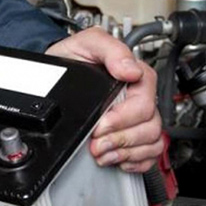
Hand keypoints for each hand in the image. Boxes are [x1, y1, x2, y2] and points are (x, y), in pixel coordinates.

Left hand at [45, 27, 162, 172]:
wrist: (53, 74)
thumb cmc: (72, 57)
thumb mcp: (86, 43)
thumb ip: (110, 49)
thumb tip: (129, 69)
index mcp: (133, 75)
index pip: (144, 102)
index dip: (123, 118)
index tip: (101, 125)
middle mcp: (137, 97)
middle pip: (149, 126)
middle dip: (121, 139)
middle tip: (97, 144)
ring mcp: (136, 116)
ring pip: (152, 141)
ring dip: (126, 152)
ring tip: (102, 153)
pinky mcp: (130, 132)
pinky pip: (149, 154)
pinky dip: (136, 161)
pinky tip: (118, 159)